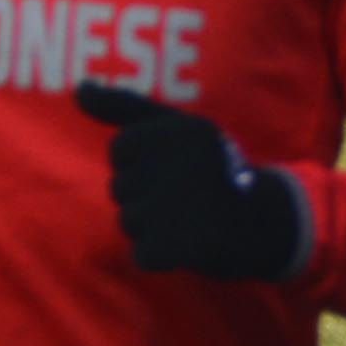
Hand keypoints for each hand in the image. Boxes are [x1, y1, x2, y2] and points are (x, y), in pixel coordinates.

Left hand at [73, 80, 310, 281]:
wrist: (265, 223)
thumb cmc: (213, 170)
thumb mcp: (177, 127)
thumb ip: (125, 105)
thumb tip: (79, 89)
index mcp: (179, 130)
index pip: (120, 149)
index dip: (142, 163)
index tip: (178, 167)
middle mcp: (178, 163)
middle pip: (120, 187)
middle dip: (145, 197)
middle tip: (188, 197)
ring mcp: (176, 206)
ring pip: (128, 221)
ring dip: (153, 227)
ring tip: (190, 219)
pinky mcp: (176, 246)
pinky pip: (141, 254)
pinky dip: (161, 256)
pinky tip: (189, 244)